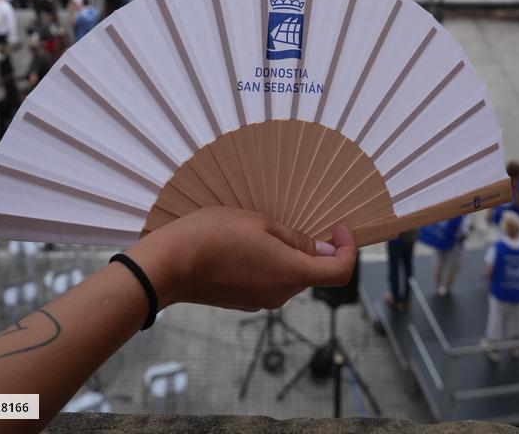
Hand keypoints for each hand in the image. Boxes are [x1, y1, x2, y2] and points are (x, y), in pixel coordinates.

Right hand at [126, 207, 356, 311]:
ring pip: (290, 276)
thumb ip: (295, 239)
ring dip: (290, 254)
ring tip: (266, 226)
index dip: (348, 250)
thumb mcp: (259, 223)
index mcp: (291, 273)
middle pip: (313, 273)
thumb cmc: (214, 235)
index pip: (339, 273)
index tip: (339, 227)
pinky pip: (269, 281)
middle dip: (316, 248)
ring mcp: (260, 300)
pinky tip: (248, 243)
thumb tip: (323, 250)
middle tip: (301, 218)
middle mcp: (280, 294)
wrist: (169, 264)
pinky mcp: (243, 300)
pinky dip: (271, 263)